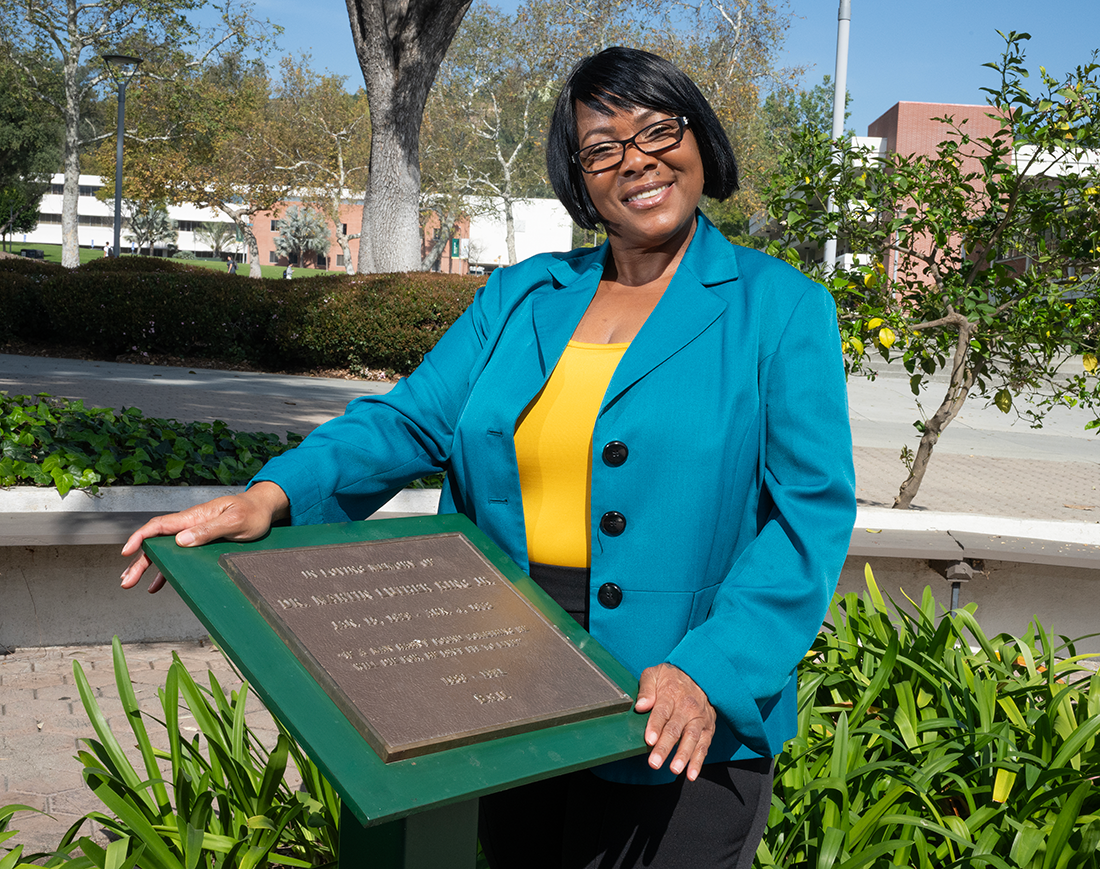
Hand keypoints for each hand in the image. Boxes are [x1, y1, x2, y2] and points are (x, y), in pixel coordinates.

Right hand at [120, 482, 289, 592]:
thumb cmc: (252, 512)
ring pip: (164, 550)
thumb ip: (209, 529)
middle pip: (156, 541)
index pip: (160, 525)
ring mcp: (194, 533)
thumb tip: (181, 540)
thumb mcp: (234, 521)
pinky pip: (177, 556)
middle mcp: (191, 523)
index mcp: (195, 516)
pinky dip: (165, 569)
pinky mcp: (200, 542)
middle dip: (138, 560)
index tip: (127, 551)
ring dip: (147, 566)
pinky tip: (156, 584)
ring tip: (131, 583)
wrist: (264, 508)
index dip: (141, 537)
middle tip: (126, 580)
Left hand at [634, 662, 715, 780]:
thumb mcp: (655, 673)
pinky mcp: (707, 729)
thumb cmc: (672, 678)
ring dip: (683, 755)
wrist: (699, 675)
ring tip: (674, 769)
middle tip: (654, 762)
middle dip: (665, 747)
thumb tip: (641, 705)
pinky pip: (704, 746)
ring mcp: (698, 719)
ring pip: (691, 738)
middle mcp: (687, 707)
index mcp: (672, 693)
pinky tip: (691, 774)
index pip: (662, 711)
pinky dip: (698, 761)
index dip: (655, 726)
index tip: (649, 739)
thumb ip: (646, 689)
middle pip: (675, 728)